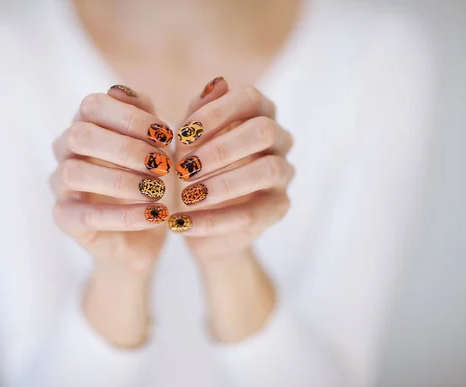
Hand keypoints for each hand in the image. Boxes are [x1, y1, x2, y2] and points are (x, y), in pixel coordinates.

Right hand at [50, 85, 173, 346]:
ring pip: (75, 173)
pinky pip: (86, 215)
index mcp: (86, 123)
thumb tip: (216, 85)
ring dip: (122, 180)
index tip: (167, 136)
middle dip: (127, 148)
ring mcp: (59, 185)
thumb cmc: (153, 185)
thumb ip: (182, 120)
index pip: (94, 104)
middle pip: (80, 134)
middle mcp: (65, 149)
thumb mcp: (167, 152)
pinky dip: (125, 216)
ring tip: (158, 191)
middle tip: (163, 165)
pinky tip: (157, 215)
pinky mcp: (65, 219)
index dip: (132, 117)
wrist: (141, 239)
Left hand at [172, 81, 294, 264]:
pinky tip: (182, 224)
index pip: (249, 98)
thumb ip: (198, 115)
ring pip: (268, 170)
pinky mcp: (279, 208)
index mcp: (258, 114)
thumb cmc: (193, 171)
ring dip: (223, 184)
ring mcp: (283, 174)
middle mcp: (278, 139)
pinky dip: (213, 221)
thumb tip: (218, 82)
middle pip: (263, 131)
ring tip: (188, 197)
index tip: (182, 135)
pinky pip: (252, 214)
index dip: (216, 113)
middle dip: (221, 149)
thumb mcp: (187, 143)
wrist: (198, 221)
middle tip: (184, 169)